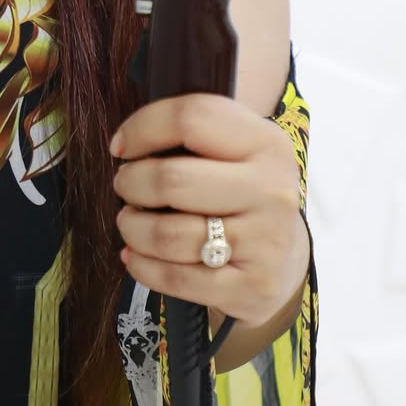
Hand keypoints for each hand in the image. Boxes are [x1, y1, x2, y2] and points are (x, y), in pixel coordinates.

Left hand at [111, 91, 309, 327]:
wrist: (284, 258)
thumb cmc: (240, 194)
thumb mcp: (235, 151)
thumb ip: (192, 136)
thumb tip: (125, 143)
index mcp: (267, 143)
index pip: (192, 118)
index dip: (143, 128)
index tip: (121, 146)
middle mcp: (272, 190)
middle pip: (171, 179)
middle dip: (131, 183)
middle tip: (125, 187)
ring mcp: (265, 242)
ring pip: (167, 234)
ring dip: (132, 227)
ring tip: (130, 222)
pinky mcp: (252, 287)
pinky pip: (175, 278)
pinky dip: (141, 266)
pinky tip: (135, 256)